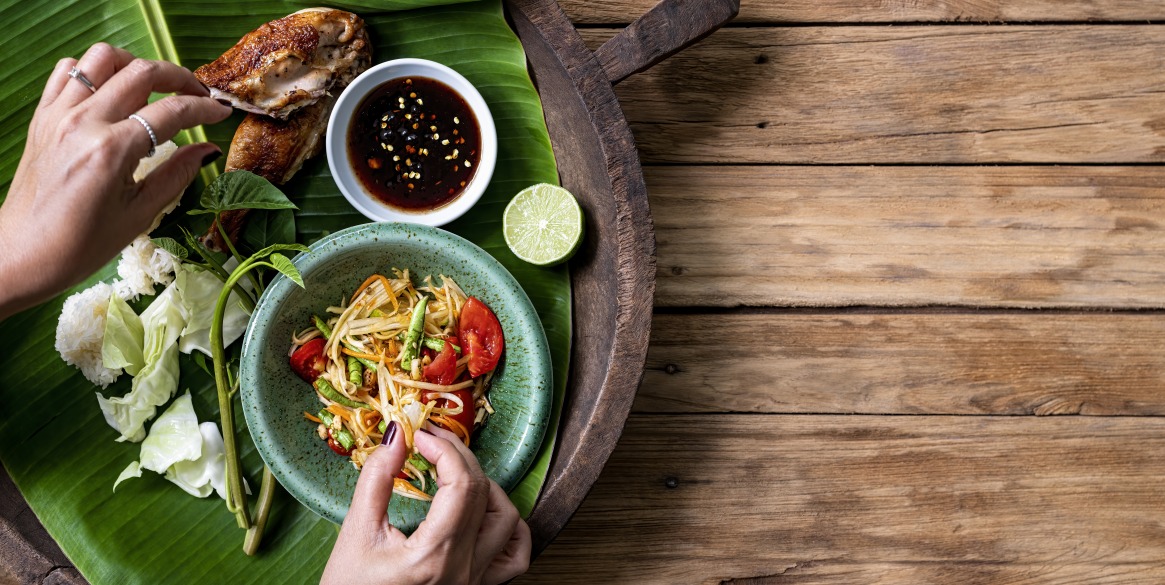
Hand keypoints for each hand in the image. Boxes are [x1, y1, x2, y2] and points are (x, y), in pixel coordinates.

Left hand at [0, 43, 231, 318]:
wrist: (21, 256)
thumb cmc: (80, 246)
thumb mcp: (139, 215)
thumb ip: (177, 174)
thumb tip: (208, 150)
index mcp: (110, 151)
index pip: (171, 113)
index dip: (204, 108)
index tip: (222, 111)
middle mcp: (83, 123)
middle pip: (141, 73)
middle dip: (179, 77)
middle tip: (198, 94)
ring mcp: (58, 115)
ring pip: (102, 58)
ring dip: (135, 65)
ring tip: (154, 88)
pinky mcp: (42, 117)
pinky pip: (67, 71)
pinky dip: (95, 71)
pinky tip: (111, 93)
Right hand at [323, 424, 530, 584]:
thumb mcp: (355, 532)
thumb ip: (376, 479)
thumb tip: (397, 436)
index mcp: (434, 555)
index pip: (461, 485)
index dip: (444, 449)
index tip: (421, 436)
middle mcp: (463, 569)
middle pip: (483, 495)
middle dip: (459, 458)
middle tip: (433, 444)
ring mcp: (474, 580)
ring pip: (507, 521)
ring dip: (488, 490)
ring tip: (457, 476)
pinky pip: (515, 556)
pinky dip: (509, 528)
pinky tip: (486, 513)